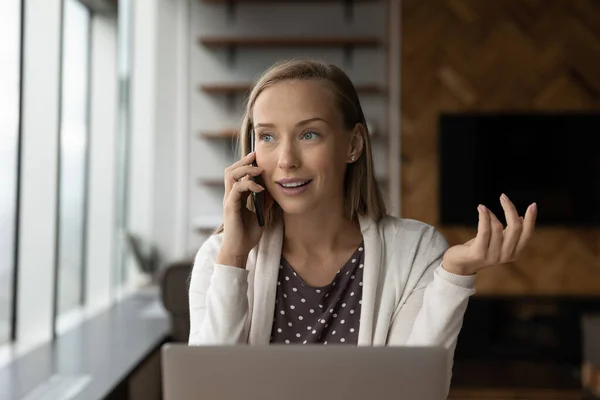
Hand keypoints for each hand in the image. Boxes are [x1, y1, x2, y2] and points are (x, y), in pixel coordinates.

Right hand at [218, 152, 273, 266]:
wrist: (239, 249)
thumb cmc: (248, 234)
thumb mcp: (260, 214)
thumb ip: (264, 201)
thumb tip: (273, 189)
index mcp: (236, 196)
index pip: (237, 174)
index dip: (246, 164)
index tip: (258, 157)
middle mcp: (230, 196)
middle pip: (230, 170)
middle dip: (243, 161)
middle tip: (256, 156)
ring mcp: (229, 200)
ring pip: (231, 175)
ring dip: (245, 169)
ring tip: (258, 170)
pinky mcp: (230, 207)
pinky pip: (237, 189)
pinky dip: (248, 185)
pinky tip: (260, 189)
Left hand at [442, 193, 536, 275]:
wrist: (460, 264)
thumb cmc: (480, 248)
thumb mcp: (498, 241)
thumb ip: (509, 234)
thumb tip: (520, 218)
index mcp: (515, 253)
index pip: (528, 234)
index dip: (531, 219)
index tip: (533, 205)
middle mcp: (506, 255)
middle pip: (515, 228)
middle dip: (510, 209)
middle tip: (503, 196)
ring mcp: (493, 255)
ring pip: (498, 227)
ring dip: (491, 214)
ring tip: (483, 208)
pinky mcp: (479, 252)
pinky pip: (484, 230)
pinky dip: (484, 216)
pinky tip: (481, 208)